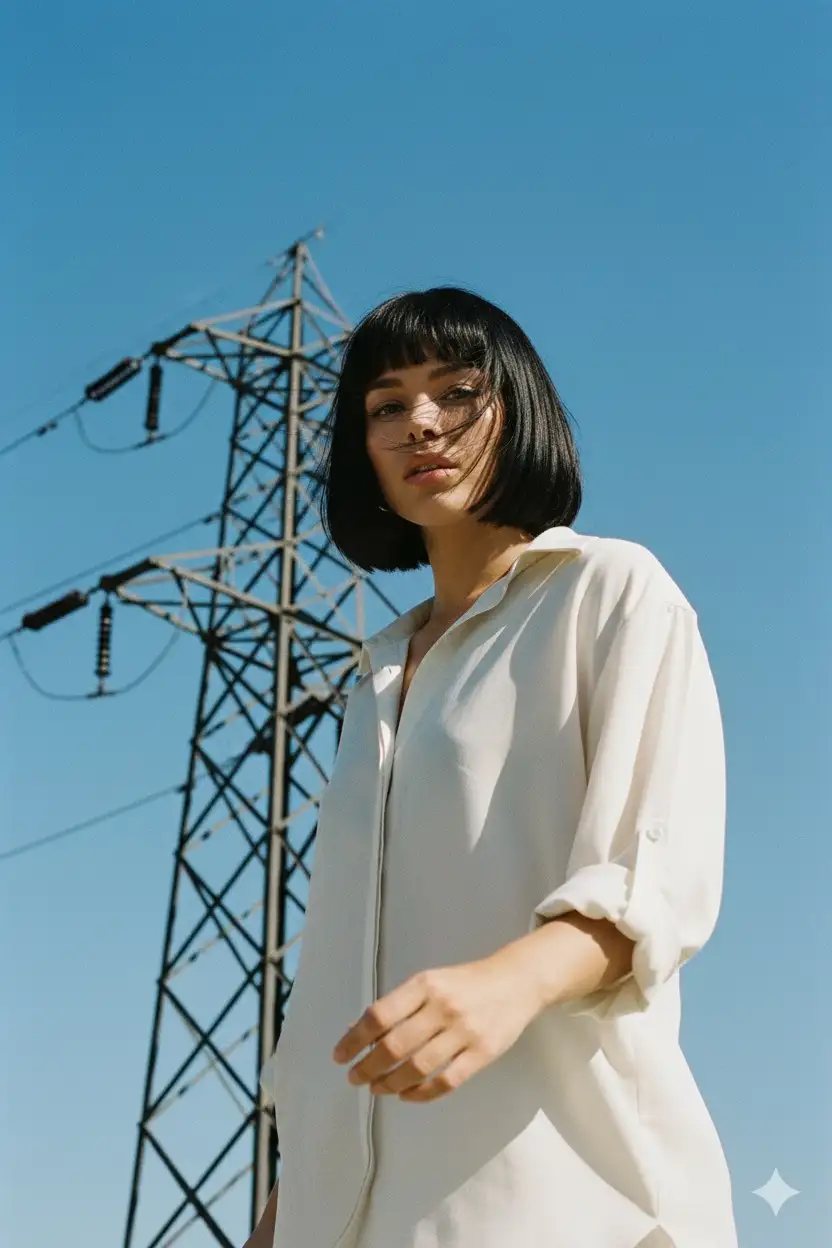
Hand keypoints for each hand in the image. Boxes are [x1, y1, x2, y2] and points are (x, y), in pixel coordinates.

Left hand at [332, 953, 541, 1102]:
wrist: (515, 982)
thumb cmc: (463, 983)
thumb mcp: (429, 982)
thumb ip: (398, 1006)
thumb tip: (356, 1032)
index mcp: (424, 985)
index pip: (379, 1015)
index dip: (354, 1039)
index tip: (340, 1056)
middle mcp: (442, 1007)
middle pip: (395, 1046)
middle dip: (368, 1067)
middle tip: (355, 1078)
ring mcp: (464, 1032)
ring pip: (418, 1068)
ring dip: (390, 1083)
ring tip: (377, 1088)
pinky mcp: (482, 1054)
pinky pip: (446, 1082)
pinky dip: (421, 1093)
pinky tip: (406, 1095)